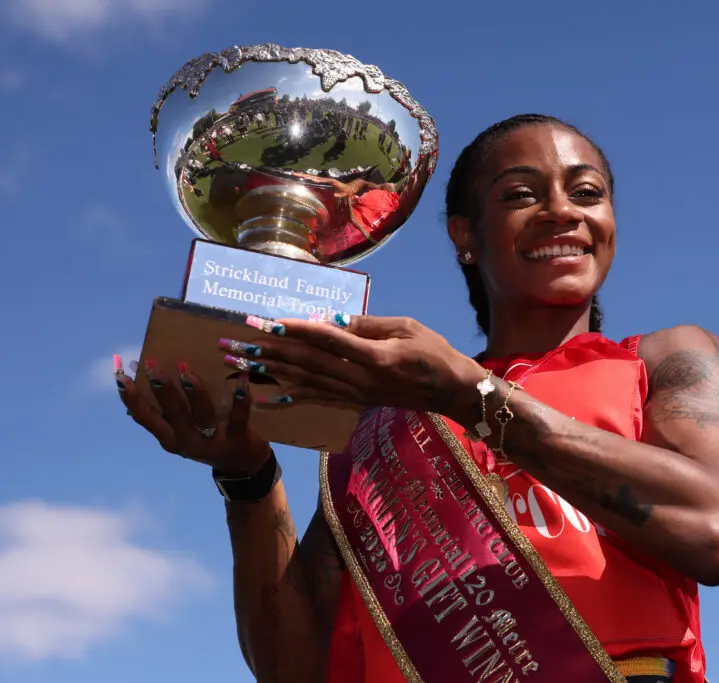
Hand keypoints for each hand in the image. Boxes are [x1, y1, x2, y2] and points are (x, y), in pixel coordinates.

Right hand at [115, 356, 270, 475]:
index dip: (131, 399)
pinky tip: (242, 381)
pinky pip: (238, 417)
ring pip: (202, 415)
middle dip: (162, 390)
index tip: (120, 377)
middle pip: (173, 414)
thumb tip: (147, 374)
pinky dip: (240, 399)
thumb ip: (169, 409)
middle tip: (154, 366)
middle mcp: (188, 442)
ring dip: (194, 392)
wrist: (242, 466)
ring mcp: (213, 442)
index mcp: (170, 438)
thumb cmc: (208, 438)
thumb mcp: (184, 429)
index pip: (145, 418)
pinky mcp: (238, 438)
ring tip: (187, 372)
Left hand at [224, 314, 483, 417]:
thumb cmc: (434, 352)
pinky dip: (288, 398)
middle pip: (307, 362)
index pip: (328, 340)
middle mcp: (360, 379)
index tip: (267, 320)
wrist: (452, 391)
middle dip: (268, 350)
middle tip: (235, 340)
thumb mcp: (405, 327)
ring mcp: (356, 394)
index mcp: (376, 357)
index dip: (296, 329)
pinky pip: (317, 399)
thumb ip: (366, 324)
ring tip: (239, 363)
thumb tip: (327, 317)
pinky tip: (264, 398)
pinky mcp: (355, 401)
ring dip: (269, 371)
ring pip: (305, 381)